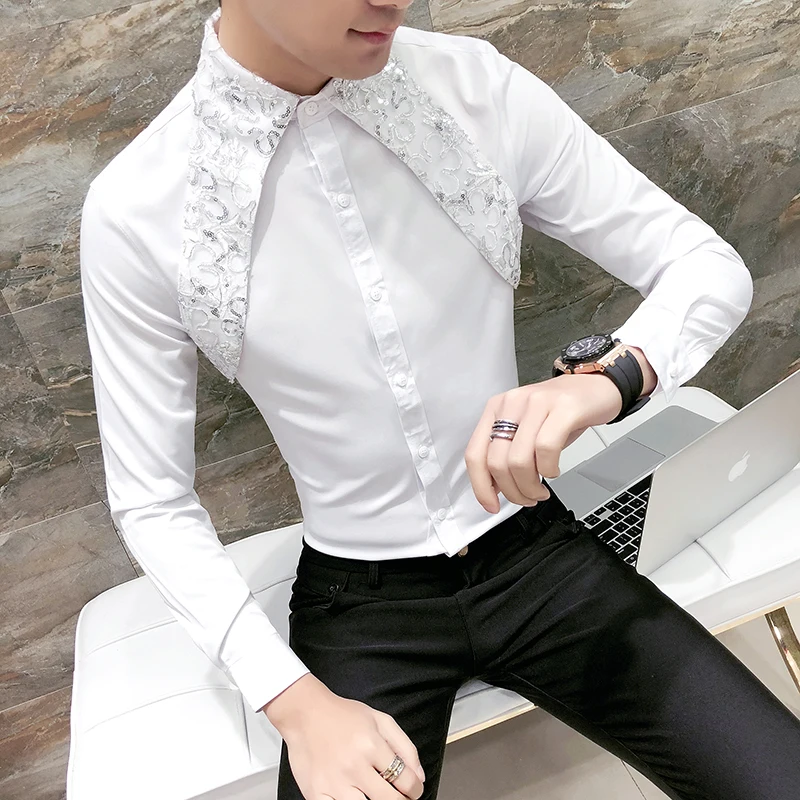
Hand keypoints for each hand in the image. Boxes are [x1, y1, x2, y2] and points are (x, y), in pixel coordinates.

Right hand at [263, 674, 424, 799]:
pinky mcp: (316, 793)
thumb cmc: (343, 716)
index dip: (416, 790)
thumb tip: (420, 776)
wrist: (305, 713)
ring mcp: (333, 783)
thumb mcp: (380, 720)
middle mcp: (354, 766)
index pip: (406, 781)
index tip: (414, 790)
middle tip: (399, 795)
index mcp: (371, 746)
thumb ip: (405, 747)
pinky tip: (354, 796)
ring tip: (376, 795)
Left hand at [465, 373, 623, 512]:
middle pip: (497, 462)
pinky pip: (546, 448)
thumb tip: (495, 488)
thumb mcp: (526, 430)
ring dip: (530, 486)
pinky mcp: (564, 408)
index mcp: (496, 409)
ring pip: (519, 460)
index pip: (475, 454)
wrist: (596, 386)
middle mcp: (512, 403)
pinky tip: (553, 470)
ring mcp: (537, 403)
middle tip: (528, 498)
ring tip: (541, 490)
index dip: (481, 487)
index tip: (492, 505)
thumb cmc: (561, 412)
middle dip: (513, 492)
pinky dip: (549, 469)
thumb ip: (506, 454)